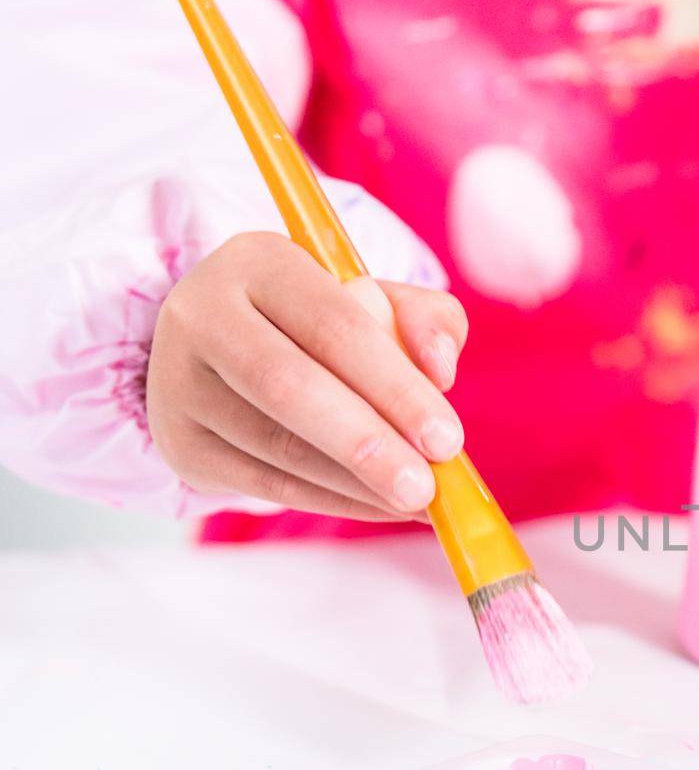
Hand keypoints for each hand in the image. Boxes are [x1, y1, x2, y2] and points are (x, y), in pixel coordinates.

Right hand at [148, 232, 468, 518]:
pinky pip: (262, 483)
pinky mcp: (182, 443)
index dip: (395, 387)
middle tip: (427, 486)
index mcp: (258, 263)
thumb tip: (442, 368)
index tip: (447, 438)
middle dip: (367, 444)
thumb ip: (427, 320)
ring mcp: (181, 383)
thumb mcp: (379, 300)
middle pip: (289, 386)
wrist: (229, 352)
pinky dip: (331, 501)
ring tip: (414, 500)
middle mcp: (203, 314)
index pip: (334, 326)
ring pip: (274, 444)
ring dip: (354, 482)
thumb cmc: (321, 324)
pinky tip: (380, 507)